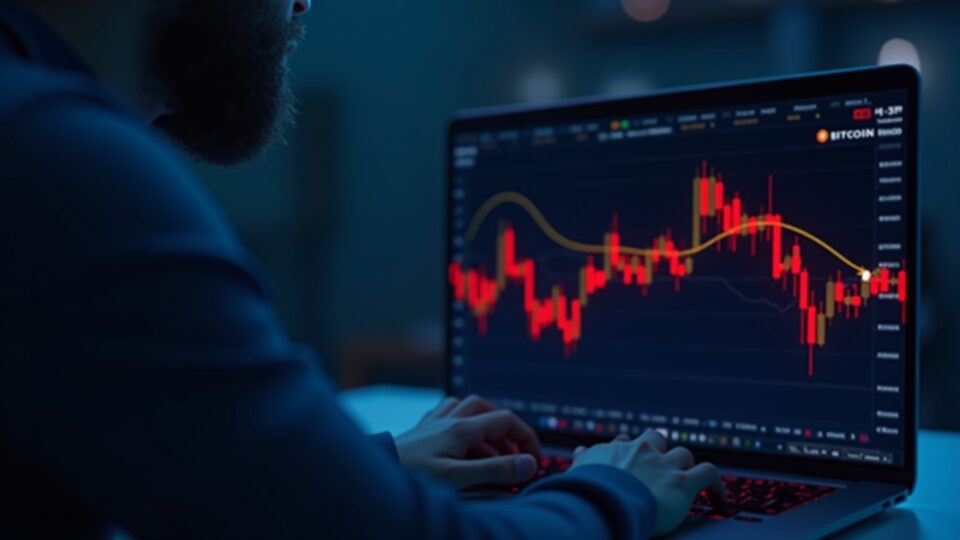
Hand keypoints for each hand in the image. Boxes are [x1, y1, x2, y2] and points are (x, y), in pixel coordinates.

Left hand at [394, 395, 540, 488]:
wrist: (373, 477)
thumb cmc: (410, 477)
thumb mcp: (457, 478)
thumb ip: (495, 470)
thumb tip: (528, 463)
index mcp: (461, 428)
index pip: (506, 420)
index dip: (526, 438)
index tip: (533, 460)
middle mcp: (447, 420)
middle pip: (487, 408)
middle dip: (507, 429)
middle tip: (515, 454)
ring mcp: (432, 424)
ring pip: (466, 408)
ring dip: (484, 424)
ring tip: (491, 451)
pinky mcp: (420, 432)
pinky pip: (445, 414)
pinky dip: (461, 423)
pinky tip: (459, 441)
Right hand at [572, 430, 725, 536]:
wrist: (604, 502)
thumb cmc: (586, 492)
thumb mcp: (578, 472)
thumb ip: (583, 461)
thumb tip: (580, 451)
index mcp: (614, 451)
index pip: (624, 443)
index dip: (629, 452)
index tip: (629, 465)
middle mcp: (640, 451)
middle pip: (655, 439)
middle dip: (658, 450)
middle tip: (659, 467)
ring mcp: (662, 464)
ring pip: (682, 454)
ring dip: (683, 466)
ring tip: (685, 483)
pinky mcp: (682, 482)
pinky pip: (708, 474)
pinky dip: (717, 485)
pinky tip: (720, 500)